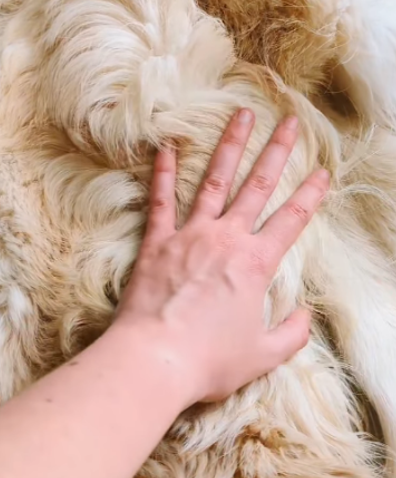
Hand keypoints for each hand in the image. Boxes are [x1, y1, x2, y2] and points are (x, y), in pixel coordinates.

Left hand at [109, 109, 328, 405]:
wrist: (154, 359)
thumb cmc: (208, 361)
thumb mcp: (264, 354)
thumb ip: (292, 332)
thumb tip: (305, 316)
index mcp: (256, 264)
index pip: (291, 220)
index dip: (310, 194)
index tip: (323, 171)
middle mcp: (224, 240)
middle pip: (257, 187)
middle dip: (276, 152)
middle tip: (289, 122)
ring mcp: (187, 238)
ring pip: (213, 183)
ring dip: (229, 147)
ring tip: (241, 116)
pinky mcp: (154, 245)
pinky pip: (160, 201)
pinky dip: (164, 173)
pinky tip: (167, 148)